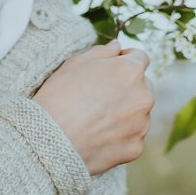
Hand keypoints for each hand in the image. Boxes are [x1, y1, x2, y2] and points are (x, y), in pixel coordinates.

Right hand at [32, 39, 153, 176]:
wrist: (52, 140)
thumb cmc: (60, 97)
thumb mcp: (76, 63)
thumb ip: (102, 52)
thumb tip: (117, 47)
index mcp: (130, 71)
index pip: (140, 58)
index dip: (125, 59)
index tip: (113, 67)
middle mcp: (143, 96)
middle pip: (143, 86)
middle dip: (127, 87)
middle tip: (101, 95)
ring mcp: (142, 124)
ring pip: (139, 113)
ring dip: (126, 112)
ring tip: (97, 118)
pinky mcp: (136, 147)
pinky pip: (132, 136)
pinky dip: (121, 135)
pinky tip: (99, 135)